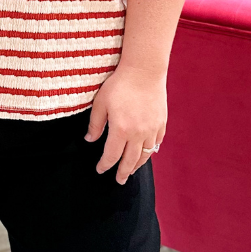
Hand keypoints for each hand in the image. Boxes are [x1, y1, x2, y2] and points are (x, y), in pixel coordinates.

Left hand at [84, 63, 166, 184]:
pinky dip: (150, 151)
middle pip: (130, 161)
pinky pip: (156, 144)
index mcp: (121, 130)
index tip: (100, 170)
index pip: (111, 155)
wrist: (144, 70)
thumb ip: (95, 124)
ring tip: (131, 170)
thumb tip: (89, 140)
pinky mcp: (161, 123)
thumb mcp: (101, 102)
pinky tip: (146, 153)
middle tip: (119, 180)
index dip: (105, 165)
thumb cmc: (120, 84)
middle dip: (123, 172)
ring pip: (145, 155)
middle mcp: (138, 134)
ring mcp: (152, 130)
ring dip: (137, 165)